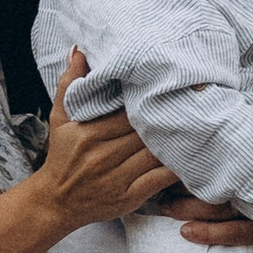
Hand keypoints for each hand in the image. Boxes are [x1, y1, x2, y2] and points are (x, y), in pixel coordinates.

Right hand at [30, 51, 177, 239]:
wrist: (55, 202)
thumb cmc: (61, 156)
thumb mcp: (59, 119)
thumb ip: (69, 85)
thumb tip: (80, 51)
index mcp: (88, 133)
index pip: (127, 112)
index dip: (149, 100)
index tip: (168, 88)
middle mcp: (102, 155)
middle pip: (144, 131)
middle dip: (167, 118)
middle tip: (193, 102)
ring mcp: (117, 178)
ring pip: (155, 153)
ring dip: (176, 141)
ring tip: (197, 125)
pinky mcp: (129, 197)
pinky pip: (159, 179)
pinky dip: (176, 168)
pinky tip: (190, 156)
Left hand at [175, 60, 252, 248]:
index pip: (235, 138)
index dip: (201, 137)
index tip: (168, 133)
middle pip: (221, 175)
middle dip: (184, 176)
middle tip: (148, 172)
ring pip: (224, 208)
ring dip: (189, 206)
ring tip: (157, 204)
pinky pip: (241, 233)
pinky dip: (213, 233)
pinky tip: (187, 233)